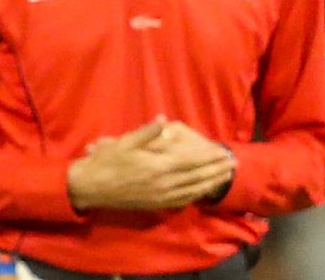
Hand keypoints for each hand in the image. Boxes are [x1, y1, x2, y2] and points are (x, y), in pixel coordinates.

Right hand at [67, 117, 235, 210]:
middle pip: (197, 175)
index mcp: (158, 165)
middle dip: (216, 169)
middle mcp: (165, 183)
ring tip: (225, 175)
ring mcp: (162, 196)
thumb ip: (147, 132)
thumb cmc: (106, 162)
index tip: (223, 151)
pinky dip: (198, 194)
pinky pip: (184, 199)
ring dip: (212, 182)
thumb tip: (164, 120)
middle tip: (233, 163)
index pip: (191, 160)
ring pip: (194, 189)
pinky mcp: (157, 204)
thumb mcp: (124, 142)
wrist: (91, 187)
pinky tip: (205, 190)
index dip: (209, 156)